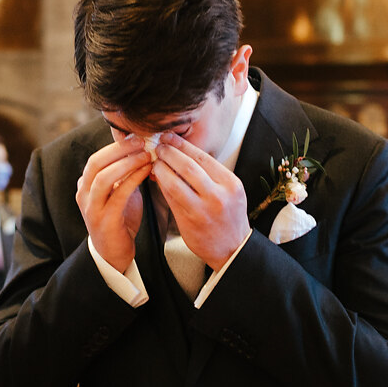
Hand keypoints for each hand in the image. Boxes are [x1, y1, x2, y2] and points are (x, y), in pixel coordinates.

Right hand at [76, 135, 153, 271]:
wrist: (114, 254)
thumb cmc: (120, 220)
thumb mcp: (120, 192)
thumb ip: (124, 174)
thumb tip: (138, 148)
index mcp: (85, 185)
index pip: (96, 158)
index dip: (116, 145)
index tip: (136, 136)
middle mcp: (84, 195)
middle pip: (96, 163)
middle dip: (119, 149)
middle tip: (141, 141)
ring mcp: (92, 208)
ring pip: (104, 177)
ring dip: (127, 163)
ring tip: (146, 155)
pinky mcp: (104, 220)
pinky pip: (118, 194)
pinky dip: (133, 180)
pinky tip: (146, 172)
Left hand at [151, 133, 250, 270]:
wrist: (233, 249)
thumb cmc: (229, 217)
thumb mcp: (229, 192)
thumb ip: (210, 175)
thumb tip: (182, 153)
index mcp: (230, 183)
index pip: (202, 157)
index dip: (183, 145)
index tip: (169, 137)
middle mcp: (218, 195)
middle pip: (188, 166)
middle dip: (169, 153)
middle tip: (158, 146)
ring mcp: (203, 210)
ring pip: (175, 183)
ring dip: (161, 169)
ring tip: (155, 162)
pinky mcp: (189, 222)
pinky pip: (170, 199)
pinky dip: (162, 186)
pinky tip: (156, 178)